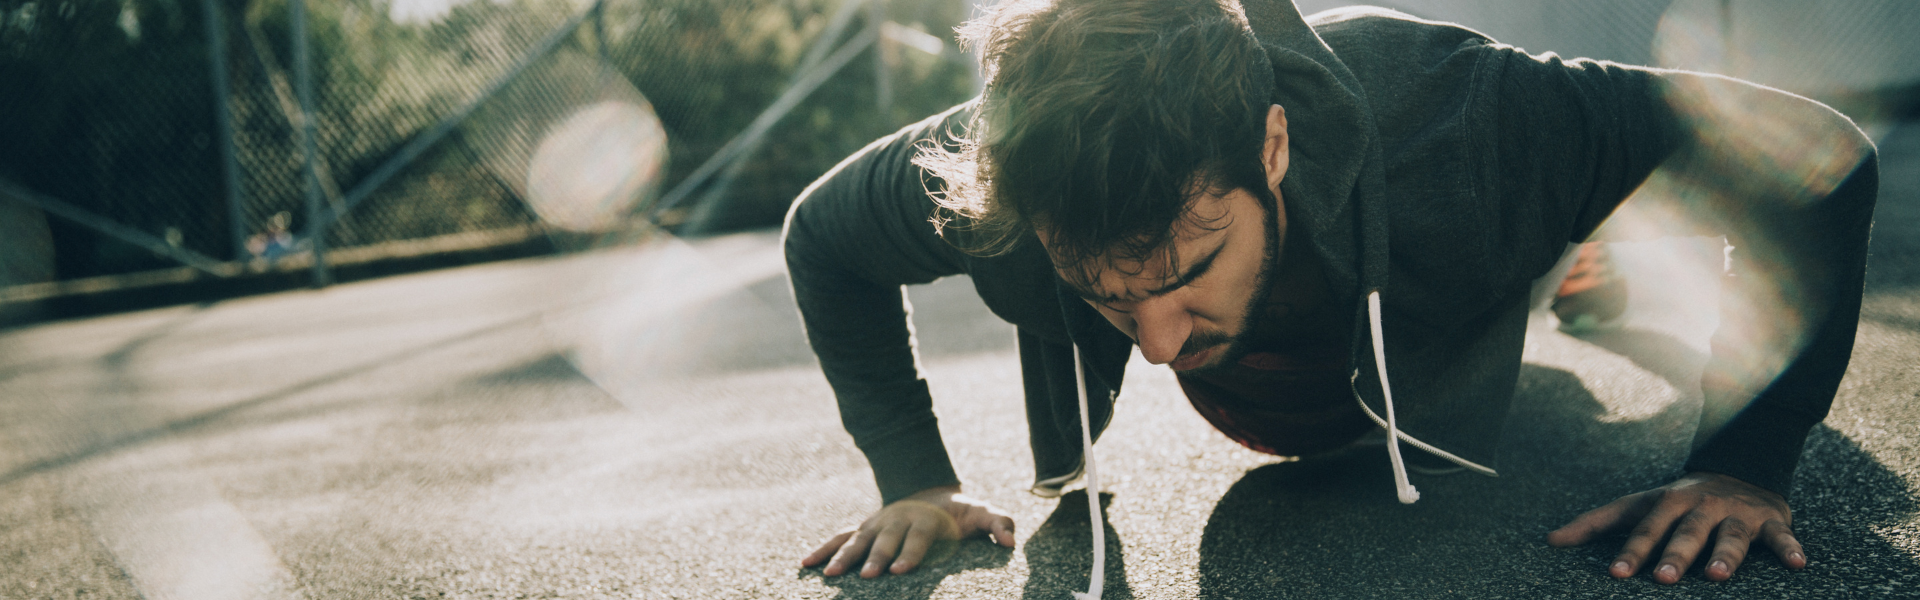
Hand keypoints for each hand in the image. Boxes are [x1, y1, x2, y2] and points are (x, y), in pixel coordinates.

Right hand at [801, 485, 1016, 577]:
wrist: (932, 492)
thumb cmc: (960, 512)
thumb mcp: (982, 513)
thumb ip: (999, 524)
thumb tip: (1010, 542)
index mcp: (925, 518)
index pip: (918, 537)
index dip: (911, 553)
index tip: (903, 570)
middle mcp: (897, 519)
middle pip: (885, 540)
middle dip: (876, 557)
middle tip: (867, 576)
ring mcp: (877, 523)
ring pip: (857, 539)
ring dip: (843, 556)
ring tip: (831, 575)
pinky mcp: (863, 528)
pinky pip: (839, 537)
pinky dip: (822, 549)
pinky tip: (805, 565)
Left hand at [1548, 472, 1804, 582]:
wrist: (1738, 469)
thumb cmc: (1677, 501)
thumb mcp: (1637, 505)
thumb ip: (1595, 523)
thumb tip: (1550, 540)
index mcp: (1666, 503)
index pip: (1644, 530)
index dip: (1630, 552)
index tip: (1616, 573)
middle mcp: (1700, 506)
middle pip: (1685, 534)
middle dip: (1674, 555)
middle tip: (1662, 578)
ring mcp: (1735, 512)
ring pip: (1730, 535)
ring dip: (1725, 555)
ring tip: (1717, 576)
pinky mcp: (1770, 519)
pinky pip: (1781, 535)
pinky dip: (1790, 547)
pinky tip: (1797, 563)